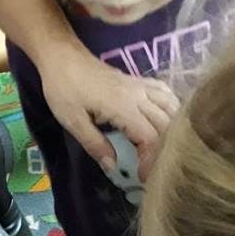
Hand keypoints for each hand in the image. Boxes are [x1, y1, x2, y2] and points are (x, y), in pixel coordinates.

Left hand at [39, 47, 179, 180]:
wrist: (62, 58)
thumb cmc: (64, 89)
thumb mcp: (73, 122)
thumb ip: (95, 144)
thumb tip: (112, 166)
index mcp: (123, 107)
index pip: (150, 137)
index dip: (151, 159)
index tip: (145, 177)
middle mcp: (138, 95)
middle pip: (165, 124)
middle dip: (163, 149)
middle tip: (155, 168)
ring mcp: (140, 86)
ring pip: (170, 107)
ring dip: (171, 129)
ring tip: (162, 148)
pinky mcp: (137, 81)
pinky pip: (164, 93)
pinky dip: (170, 108)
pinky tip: (166, 119)